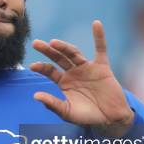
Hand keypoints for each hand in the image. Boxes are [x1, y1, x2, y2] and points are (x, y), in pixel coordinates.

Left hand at [30, 20, 133, 136]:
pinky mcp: (102, 67)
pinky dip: (99, 36)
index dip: (41, 67)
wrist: (111, 119)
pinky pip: (101, 49)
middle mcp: (73, 72)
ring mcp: (87, 68)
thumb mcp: (67, 112)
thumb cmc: (87, 116)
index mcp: (63, 82)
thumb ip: (53, 104)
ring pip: (74, 53)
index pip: (50, 71)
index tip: (33, 66)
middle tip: (36, 43)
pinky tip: (96, 24)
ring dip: (64, 47)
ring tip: (53, 42)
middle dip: (47, 51)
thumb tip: (35, 96)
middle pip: (58, 58)